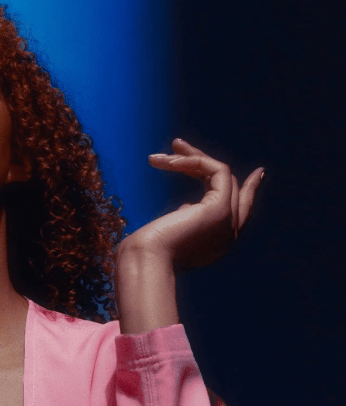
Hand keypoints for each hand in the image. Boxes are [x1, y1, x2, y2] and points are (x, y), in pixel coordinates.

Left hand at [118, 138, 263, 272]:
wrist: (146, 261)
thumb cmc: (145, 253)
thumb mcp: (167, 236)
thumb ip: (184, 223)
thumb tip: (188, 207)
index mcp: (218, 244)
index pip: (241, 212)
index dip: (249, 190)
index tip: (260, 173)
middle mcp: (229, 235)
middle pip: (232, 188)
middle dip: (204, 163)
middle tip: (176, 144)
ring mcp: (228, 222)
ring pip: (223, 175)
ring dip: (190, 159)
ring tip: (156, 156)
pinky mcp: (221, 209)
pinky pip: (218, 170)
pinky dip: (195, 161)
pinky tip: (169, 161)